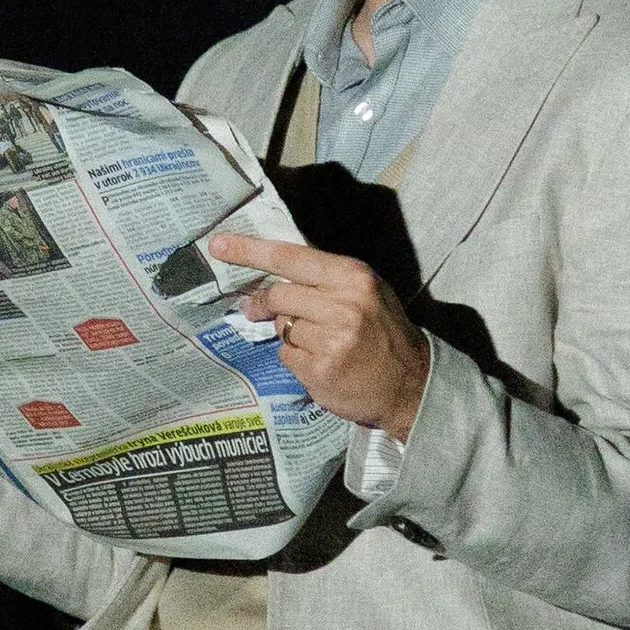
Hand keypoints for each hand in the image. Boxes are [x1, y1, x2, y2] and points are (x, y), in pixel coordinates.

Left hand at [204, 229, 431, 435]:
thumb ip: (320, 282)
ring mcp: (331, 340)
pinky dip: (295, 358)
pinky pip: (286, 356)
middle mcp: (342, 305)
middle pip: (278, 295)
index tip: (218, 246)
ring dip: (290, 335)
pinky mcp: (320, 371)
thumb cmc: (383, 333)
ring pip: (280, 327)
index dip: (250, 250)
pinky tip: (321, 362)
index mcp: (353, 277)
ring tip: (320, 343)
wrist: (411, 384)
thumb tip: (264, 284)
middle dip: (269, 304)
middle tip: (263, 310)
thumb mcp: (364, 292)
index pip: (290, 257)